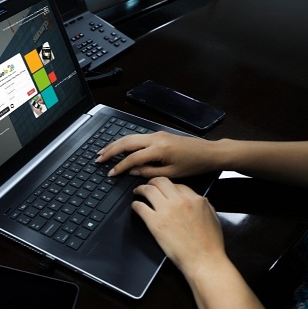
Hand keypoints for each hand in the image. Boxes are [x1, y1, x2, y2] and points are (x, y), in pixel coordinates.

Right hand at [95, 131, 218, 177]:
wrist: (209, 152)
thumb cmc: (194, 165)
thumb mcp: (172, 174)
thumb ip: (150, 172)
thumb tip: (133, 171)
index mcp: (159, 149)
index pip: (133, 158)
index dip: (120, 167)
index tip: (110, 174)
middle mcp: (156, 138)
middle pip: (127, 142)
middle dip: (111, 150)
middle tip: (98, 158)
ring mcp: (157, 134)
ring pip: (130, 137)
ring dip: (116, 144)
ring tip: (104, 152)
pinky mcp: (159, 134)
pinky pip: (138, 137)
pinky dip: (125, 142)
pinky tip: (119, 147)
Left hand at [132, 177, 224, 275]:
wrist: (203, 260)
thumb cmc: (210, 245)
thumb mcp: (213, 219)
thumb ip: (205, 206)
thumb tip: (200, 201)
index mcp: (195, 200)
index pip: (178, 185)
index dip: (169, 187)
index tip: (164, 190)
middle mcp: (180, 201)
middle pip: (161, 182)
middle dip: (153, 182)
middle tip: (148, 186)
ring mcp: (166, 210)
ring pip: (148, 190)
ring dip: (141, 189)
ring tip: (138, 192)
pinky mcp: (154, 222)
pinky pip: (140, 207)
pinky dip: (135, 205)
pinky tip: (135, 207)